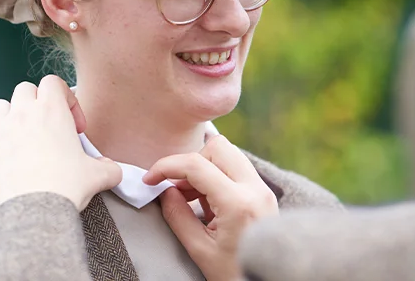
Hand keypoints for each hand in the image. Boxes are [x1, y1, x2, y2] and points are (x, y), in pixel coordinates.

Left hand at [0, 75, 122, 211]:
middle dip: (35, 103)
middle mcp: (22, 113)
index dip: (66, 99)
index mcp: (51, 111)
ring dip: (8, 117)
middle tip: (47, 129)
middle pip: (24, 89)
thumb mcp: (99, 176)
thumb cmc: (67, 187)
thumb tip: (111, 170)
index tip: (74, 127)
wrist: (33, 211)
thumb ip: (109, 167)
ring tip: (19, 138)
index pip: (54, 82)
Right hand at [143, 135, 278, 280]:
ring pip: (228, 154)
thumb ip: (178, 216)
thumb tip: (165, 191)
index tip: (150, 180)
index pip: (196, 165)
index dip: (166, 167)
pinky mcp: (264, 194)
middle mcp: (255, 189)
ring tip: (191, 198)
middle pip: (217, 147)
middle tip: (176, 188)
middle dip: (190, 162)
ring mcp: (263, 190)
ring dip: (204, 168)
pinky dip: (216, 176)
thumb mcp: (200, 251)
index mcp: (238, 204)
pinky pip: (237, 169)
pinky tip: (207, 203)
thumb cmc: (236, 275)